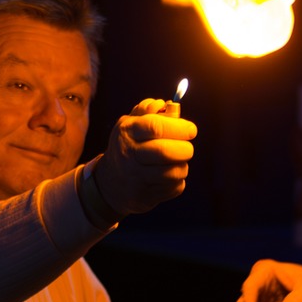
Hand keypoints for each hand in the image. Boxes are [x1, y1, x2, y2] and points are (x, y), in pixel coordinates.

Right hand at [93, 102, 197, 216]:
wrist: (110, 183)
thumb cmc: (128, 146)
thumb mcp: (130, 124)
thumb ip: (147, 110)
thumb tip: (163, 105)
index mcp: (127, 132)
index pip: (155, 126)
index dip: (178, 127)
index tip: (191, 130)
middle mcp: (128, 155)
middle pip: (165, 151)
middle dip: (185, 148)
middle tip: (187, 148)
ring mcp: (136, 178)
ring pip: (174, 171)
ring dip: (182, 165)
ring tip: (177, 162)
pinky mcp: (145, 197)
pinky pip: (174, 188)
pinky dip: (178, 181)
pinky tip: (168, 176)